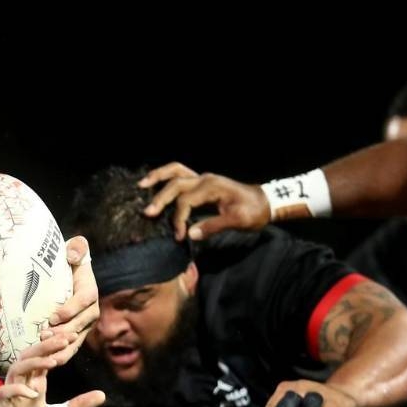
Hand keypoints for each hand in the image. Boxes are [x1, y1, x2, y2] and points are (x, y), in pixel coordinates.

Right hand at [0, 332, 103, 406]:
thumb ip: (78, 405)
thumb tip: (102, 394)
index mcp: (35, 384)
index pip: (43, 359)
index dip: (55, 347)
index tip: (73, 337)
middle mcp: (22, 384)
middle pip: (29, 356)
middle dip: (46, 346)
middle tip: (65, 340)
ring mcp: (10, 395)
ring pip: (16, 368)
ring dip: (34, 363)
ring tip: (53, 362)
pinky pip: (6, 392)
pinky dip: (19, 390)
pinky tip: (34, 394)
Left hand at [48, 236, 99, 366]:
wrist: (68, 273)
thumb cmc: (69, 259)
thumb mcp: (74, 248)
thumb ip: (77, 248)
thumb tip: (73, 255)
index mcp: (90, 289)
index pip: (84, 300)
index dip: (70, 309)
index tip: (52, 317)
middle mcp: (91, 309)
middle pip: (80, 323)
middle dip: (63, 332)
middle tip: (44, 336)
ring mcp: (84, 324)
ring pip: (76, 338)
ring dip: (62, 347)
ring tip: (47, 353)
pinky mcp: (76, 333)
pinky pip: (71, 346)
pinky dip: (62, 355)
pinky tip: (50, 363)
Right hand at [139, 163, 269, 240]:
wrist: (265, 202)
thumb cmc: (253, 212)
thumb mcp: (238, 221)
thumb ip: (213, 226)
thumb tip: (191, 234)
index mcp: (212, 187)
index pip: (186, 201)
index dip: (179, 219)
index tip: (179, 236)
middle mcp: (205, 179)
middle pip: (176, 184)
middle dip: (161, 199)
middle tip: (147, 213)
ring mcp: (203, 178)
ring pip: (175, 171)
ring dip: (158, 177)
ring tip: (142, 184)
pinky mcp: (202, 183)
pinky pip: (180, 174)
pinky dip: (166, 177)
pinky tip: (155, 183)